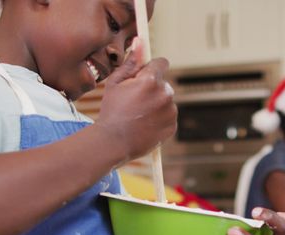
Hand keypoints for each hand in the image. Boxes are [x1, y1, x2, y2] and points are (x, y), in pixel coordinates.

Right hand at [96, 37, 176, 159]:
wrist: (114, 142)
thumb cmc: (111, 110)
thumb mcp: (115, 83)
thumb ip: (131, 62)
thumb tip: (140, 41)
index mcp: (151, 80)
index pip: (162, 63)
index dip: (152, 67)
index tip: (144, 74)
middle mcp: (165, 94)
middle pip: (163, 83)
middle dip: (152, 88)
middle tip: (134, 101)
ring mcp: (171, 111)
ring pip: (166, 100)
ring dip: (156, 103)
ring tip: (138, 115)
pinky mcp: (173, 126)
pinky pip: (168, 116)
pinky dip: (159, 118)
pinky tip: (144, 124)